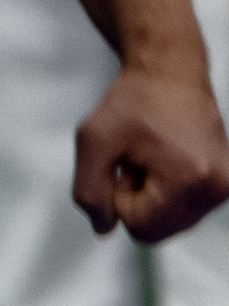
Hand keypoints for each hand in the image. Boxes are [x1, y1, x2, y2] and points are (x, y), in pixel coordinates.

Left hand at [74, 63, 228, 241]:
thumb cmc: (132, 101)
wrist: (170, 73)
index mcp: (190, 178)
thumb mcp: (92, 142)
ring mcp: (225, 188)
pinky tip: (164, 163)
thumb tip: (104, 229)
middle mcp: (217, 187)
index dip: (118, 196)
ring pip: (170, 226)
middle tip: (137, 161)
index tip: (125, 161)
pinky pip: (183, 213)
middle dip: (136, 201)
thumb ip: (89, 191)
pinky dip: (166, 194)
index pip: (138, 225)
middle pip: (158, 232)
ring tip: (151, 160)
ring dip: (150, 198)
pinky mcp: (225, 185)